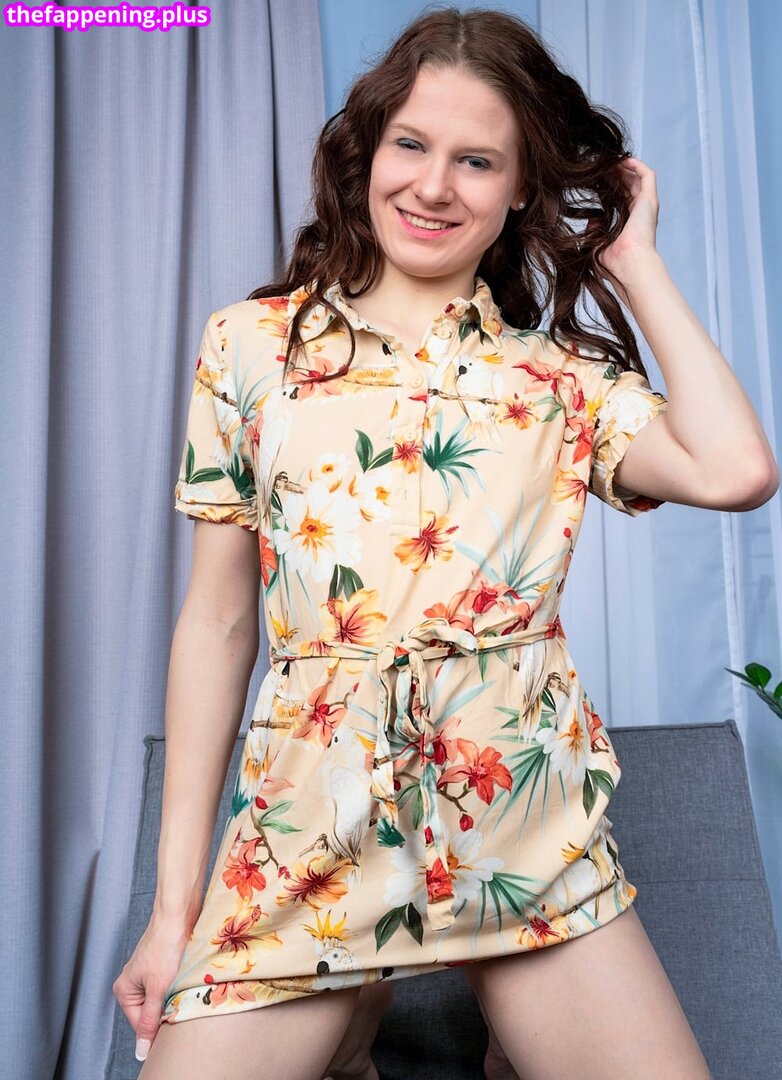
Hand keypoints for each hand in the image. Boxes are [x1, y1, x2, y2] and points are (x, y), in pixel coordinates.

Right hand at [112, 916, 191, 1061]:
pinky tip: (184, 979)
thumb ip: (150, 1020)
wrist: (178, 915)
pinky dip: (177, 986)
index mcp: (124, 991)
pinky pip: (168, 986)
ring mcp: (146, 974)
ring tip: (182, 985)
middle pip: (151, 1013)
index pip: (141, 1025)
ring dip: (173, 997)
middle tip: (180, 999)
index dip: (159, 1026)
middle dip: (166, 1010)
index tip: (175, 1019)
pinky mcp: (161, 966)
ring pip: (161, 999)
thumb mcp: (157, 989)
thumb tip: (141, 1050)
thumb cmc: (166, 946)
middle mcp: (132, 983)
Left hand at [588, 156, 659, 306]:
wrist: (629, 264)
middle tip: (599, 167)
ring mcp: (647, 206)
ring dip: (624, 168)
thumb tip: (591, 221)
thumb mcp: (599, 245)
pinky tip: (622, 160)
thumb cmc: (615, 263)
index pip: (622, 199)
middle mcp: (641, 213)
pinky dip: (636, 165)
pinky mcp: (651, 200)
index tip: (596, 180)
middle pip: (629, 186)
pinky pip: (647, 175)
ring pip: (638, 178)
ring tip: (608, 161)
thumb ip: (595, 231)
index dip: (610, 187)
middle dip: (615, 175)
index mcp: (630, 224)